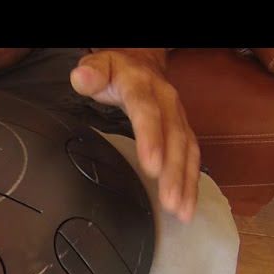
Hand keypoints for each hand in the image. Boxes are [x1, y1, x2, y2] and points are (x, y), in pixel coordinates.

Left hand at [70, 50, 199, 222]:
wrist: (142, 62)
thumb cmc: (118, 70)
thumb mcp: (101, 64)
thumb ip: (92, 72)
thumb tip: (82, 76)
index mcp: (143, 86)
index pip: (147, 112)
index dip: (151, 138)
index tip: (151, 165)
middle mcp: (167, 102)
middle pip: (174, 138)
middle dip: (174, 171)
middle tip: (170, 201)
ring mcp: (178, 117)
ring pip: (188, 151)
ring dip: (186, 182)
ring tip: (181, 211)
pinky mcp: (183, 131)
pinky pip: (192, 157)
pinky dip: (191, 182)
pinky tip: (188, 205)